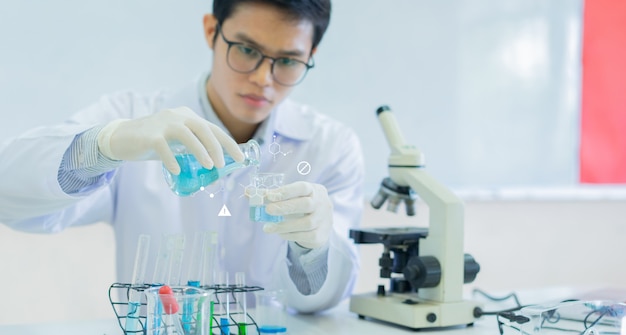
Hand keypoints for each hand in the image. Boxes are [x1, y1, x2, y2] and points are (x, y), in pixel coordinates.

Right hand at [96, 107, 243, 173]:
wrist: (122, 138)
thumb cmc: (155, 143)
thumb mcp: (177, 144)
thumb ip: (193, 150)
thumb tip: (215, 170)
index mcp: (187, 116)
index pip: (213, 128)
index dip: (229, 143)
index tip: (241, 158)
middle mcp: (177, 116)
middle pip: (203, 128)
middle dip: (217, 146)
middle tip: (223, 165)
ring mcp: (163, 124)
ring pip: (186, 134)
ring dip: (200, 150)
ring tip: (209, 166)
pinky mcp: (149, 135)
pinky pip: (163, 147)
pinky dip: (171, 159)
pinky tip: (177, 170)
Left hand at [263, 181, 332, 248]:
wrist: (321, 225)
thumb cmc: (301, 206)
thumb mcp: (291, 198)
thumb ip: (271, 195)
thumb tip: (248, 192)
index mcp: (314, 190)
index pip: (302, 187)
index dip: (286, 191)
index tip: (269, 196)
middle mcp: (322, 203)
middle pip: (306, 204)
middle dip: (285, 207)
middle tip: (268, 210)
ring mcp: (323, 220)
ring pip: (306, 223)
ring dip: (285, 225)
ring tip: (268, 227)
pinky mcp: (320, 235)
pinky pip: (306, 236)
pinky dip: (290, 235)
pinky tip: (280, 233)